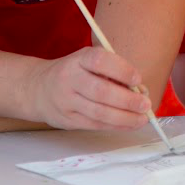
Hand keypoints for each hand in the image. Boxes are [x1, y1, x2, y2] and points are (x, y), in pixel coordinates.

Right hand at [24, 46, 151, 130]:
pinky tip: (129, 124)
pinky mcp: (67, 120)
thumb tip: (141, 90)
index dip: (121, 70)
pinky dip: (115, 126)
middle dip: (127, 100)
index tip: (138, 79)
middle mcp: (70, 79)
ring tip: (142, 119)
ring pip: (98, 112)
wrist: (38, 88)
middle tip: (145, 105)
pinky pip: (94, 125)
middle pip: (100, 91)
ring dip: (124, 118)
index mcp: (79, 59)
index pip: (100, 61)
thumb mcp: (88, 62)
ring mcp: (66, 101)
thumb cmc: (75, 72)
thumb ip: (113, 73)